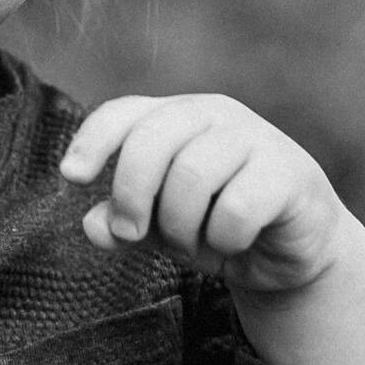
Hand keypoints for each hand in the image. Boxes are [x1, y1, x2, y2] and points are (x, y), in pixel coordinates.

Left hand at [59, 94, 345, 294]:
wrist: (292, 252)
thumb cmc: (213, 226)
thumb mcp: (157, 227)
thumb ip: (121, 222)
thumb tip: (94, 226)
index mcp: (174, 116)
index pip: (122, 113)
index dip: (92, 141)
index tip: (72, 177)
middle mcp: (212, 114)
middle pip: (150, 141)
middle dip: (131, 195)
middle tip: (130, 234)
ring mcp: (254, 137)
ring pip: (191, 175)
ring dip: (179, 225)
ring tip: (189, 243)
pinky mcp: (289, 172)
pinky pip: (236, 207)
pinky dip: (222, 237)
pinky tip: (232, 242)